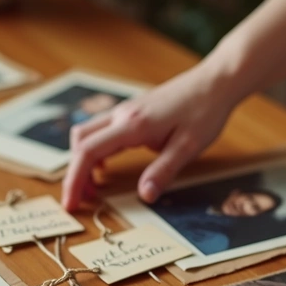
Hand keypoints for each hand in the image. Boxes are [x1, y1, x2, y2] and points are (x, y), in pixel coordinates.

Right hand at [60, 63, 241, 210]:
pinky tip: (108, 164)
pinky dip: (94, 149)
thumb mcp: (188, 147)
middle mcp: (122, 115)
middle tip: (82, 200)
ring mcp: (124, 111)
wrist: (214, 82)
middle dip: (75, 173)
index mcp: (133, 125)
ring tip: (95, 185)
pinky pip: (100, 130)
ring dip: (83, 160)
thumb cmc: (204, 112)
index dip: (75, 179)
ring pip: (86, 134)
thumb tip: (144, 196)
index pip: (89, 152)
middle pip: (80, 142)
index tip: (71, 203)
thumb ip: (163, 171)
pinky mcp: (131, 111)